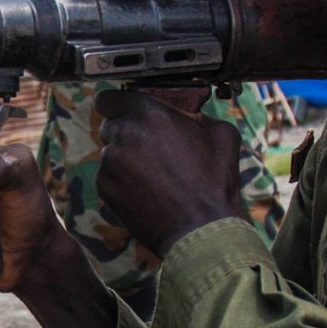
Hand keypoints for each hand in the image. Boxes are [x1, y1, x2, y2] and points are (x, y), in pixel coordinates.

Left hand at [95, 88, 244, 261]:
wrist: (200, 230)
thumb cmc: (214, 183)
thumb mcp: (221, 134)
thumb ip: (198, 115)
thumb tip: (191, 115)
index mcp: (150, 113)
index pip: (109, 97)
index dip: (117, 105)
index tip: (125, 112)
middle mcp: (125, 133)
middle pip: (109, 124)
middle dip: (125, 132)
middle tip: (147, 147)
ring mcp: (111, 162)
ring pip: (110, 152)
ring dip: (125, 158)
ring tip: (153, 175)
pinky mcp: (105, 187)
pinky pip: (108, 176)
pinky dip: (121, 181)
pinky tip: (146, 192)